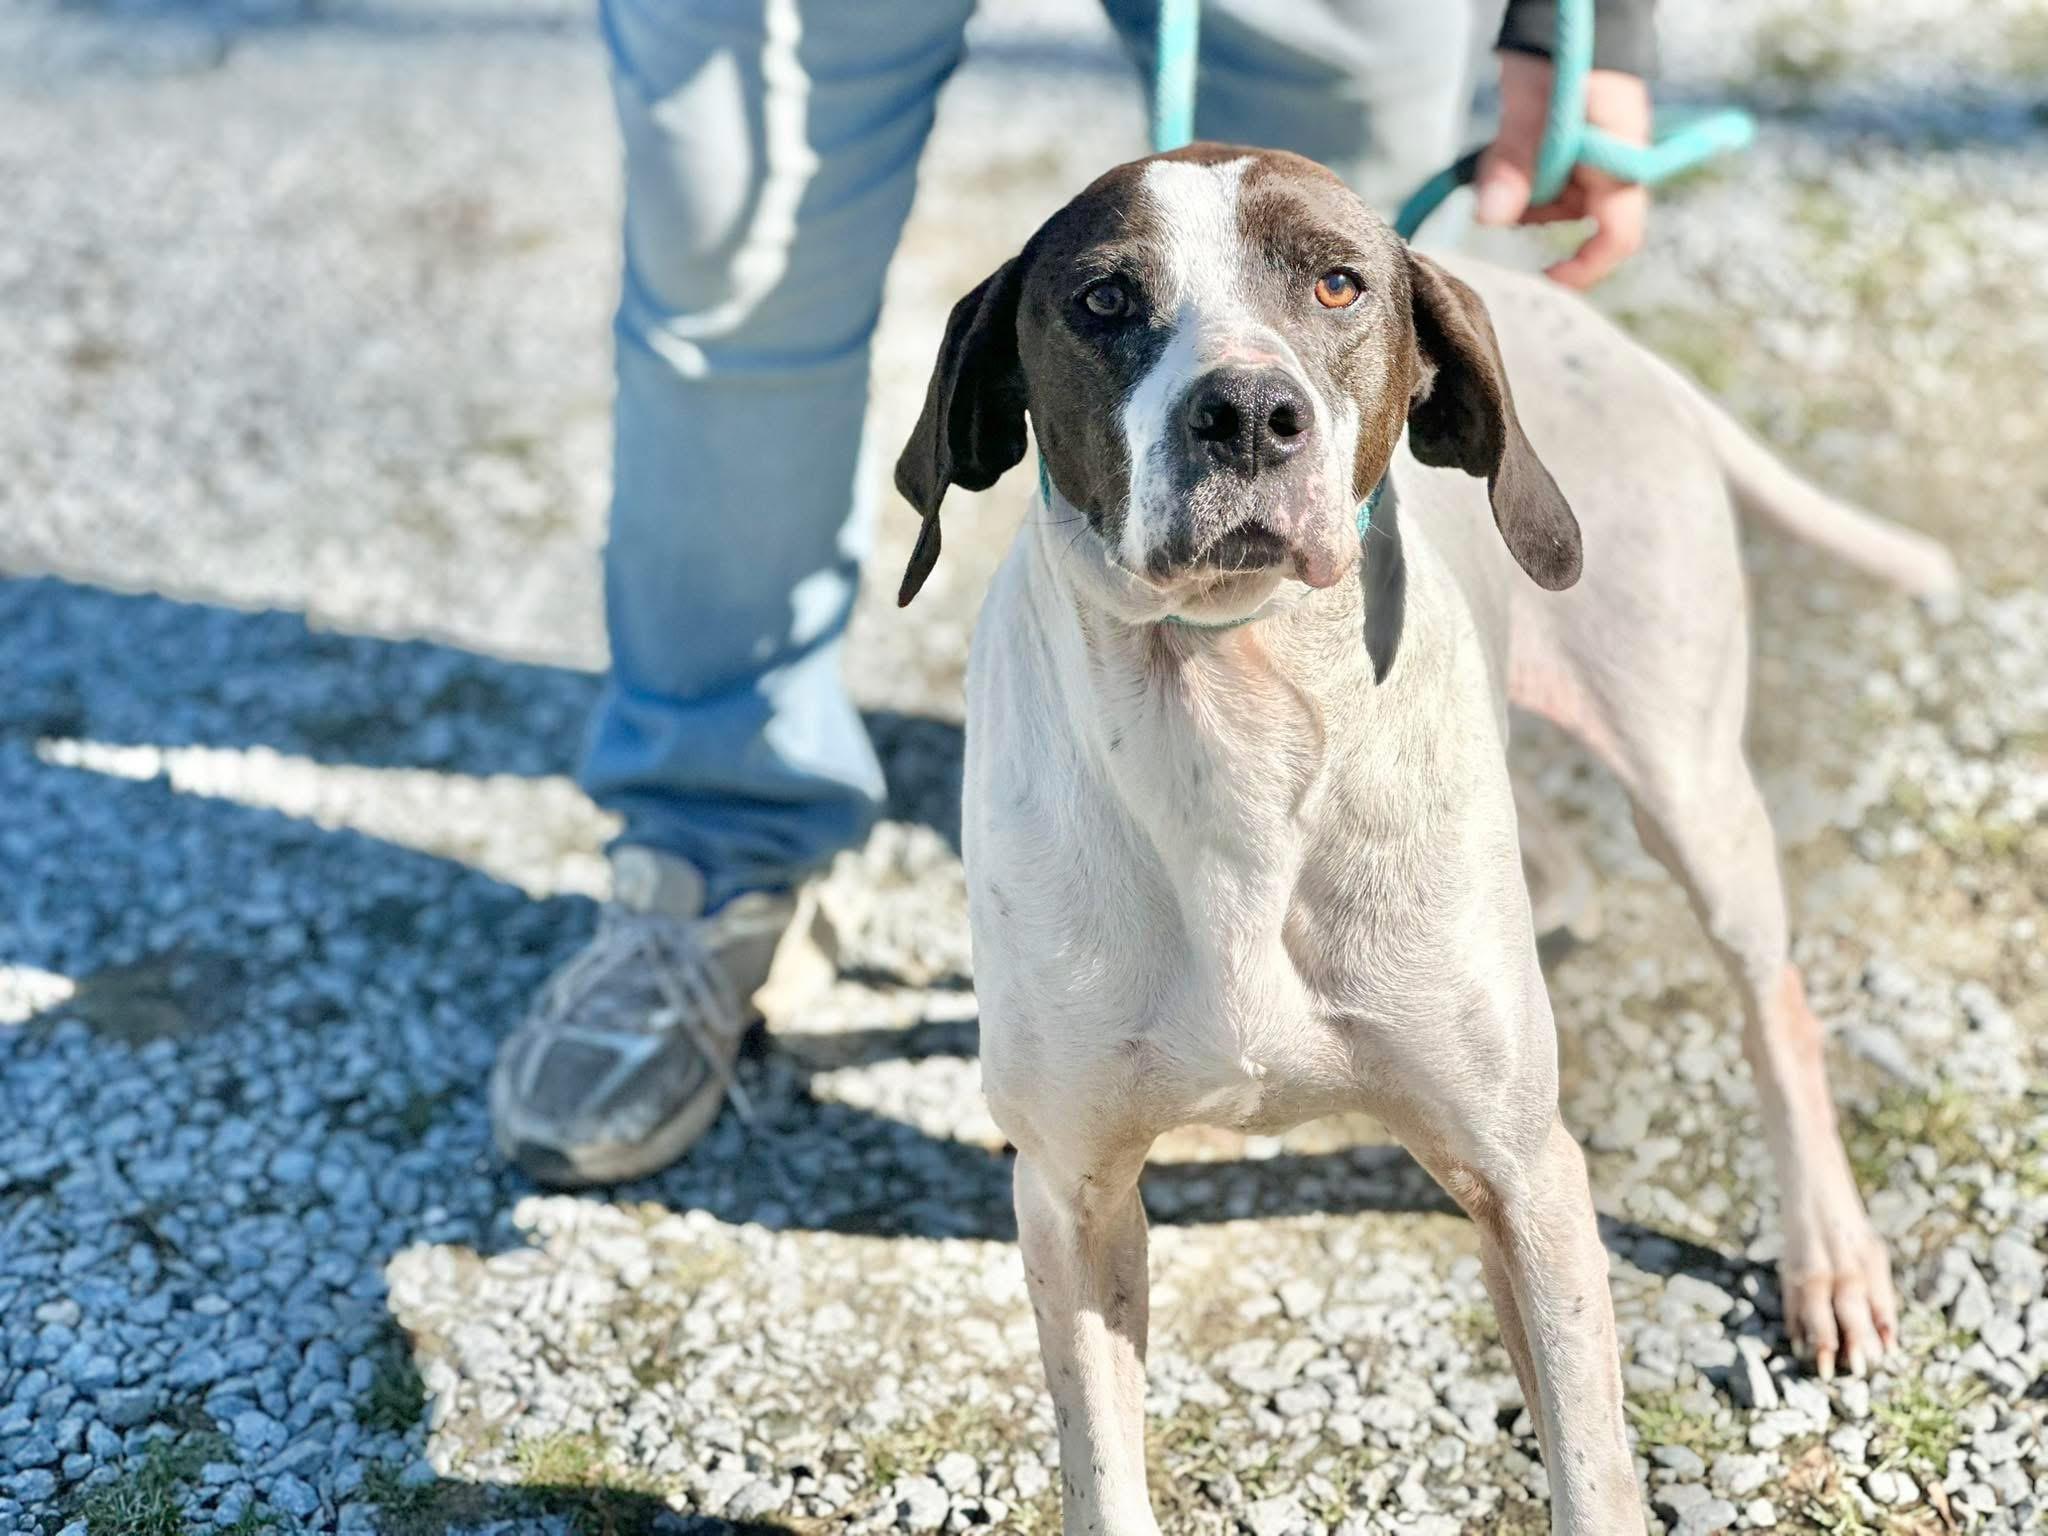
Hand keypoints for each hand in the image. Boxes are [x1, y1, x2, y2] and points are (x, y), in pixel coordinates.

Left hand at [1473, 52, 1651, 288]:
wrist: (1570, 1)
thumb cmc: (1562, 47)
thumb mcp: (1532, 105)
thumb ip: (1514, 161)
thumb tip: (1491, 219)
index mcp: (1622, 155)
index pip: (1619, 232)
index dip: (1586, 265)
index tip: (1547, 276)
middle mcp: (1614, 159)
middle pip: (1574, 215)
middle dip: (1533, 209)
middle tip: (1498, 183)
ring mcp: (1596, 150)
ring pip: (1555, 196)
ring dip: (1522, 189)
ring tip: (1499, 155)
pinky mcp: (1575, 140)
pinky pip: (1546, 173)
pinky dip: (1522, 172)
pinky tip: (1505, 149)